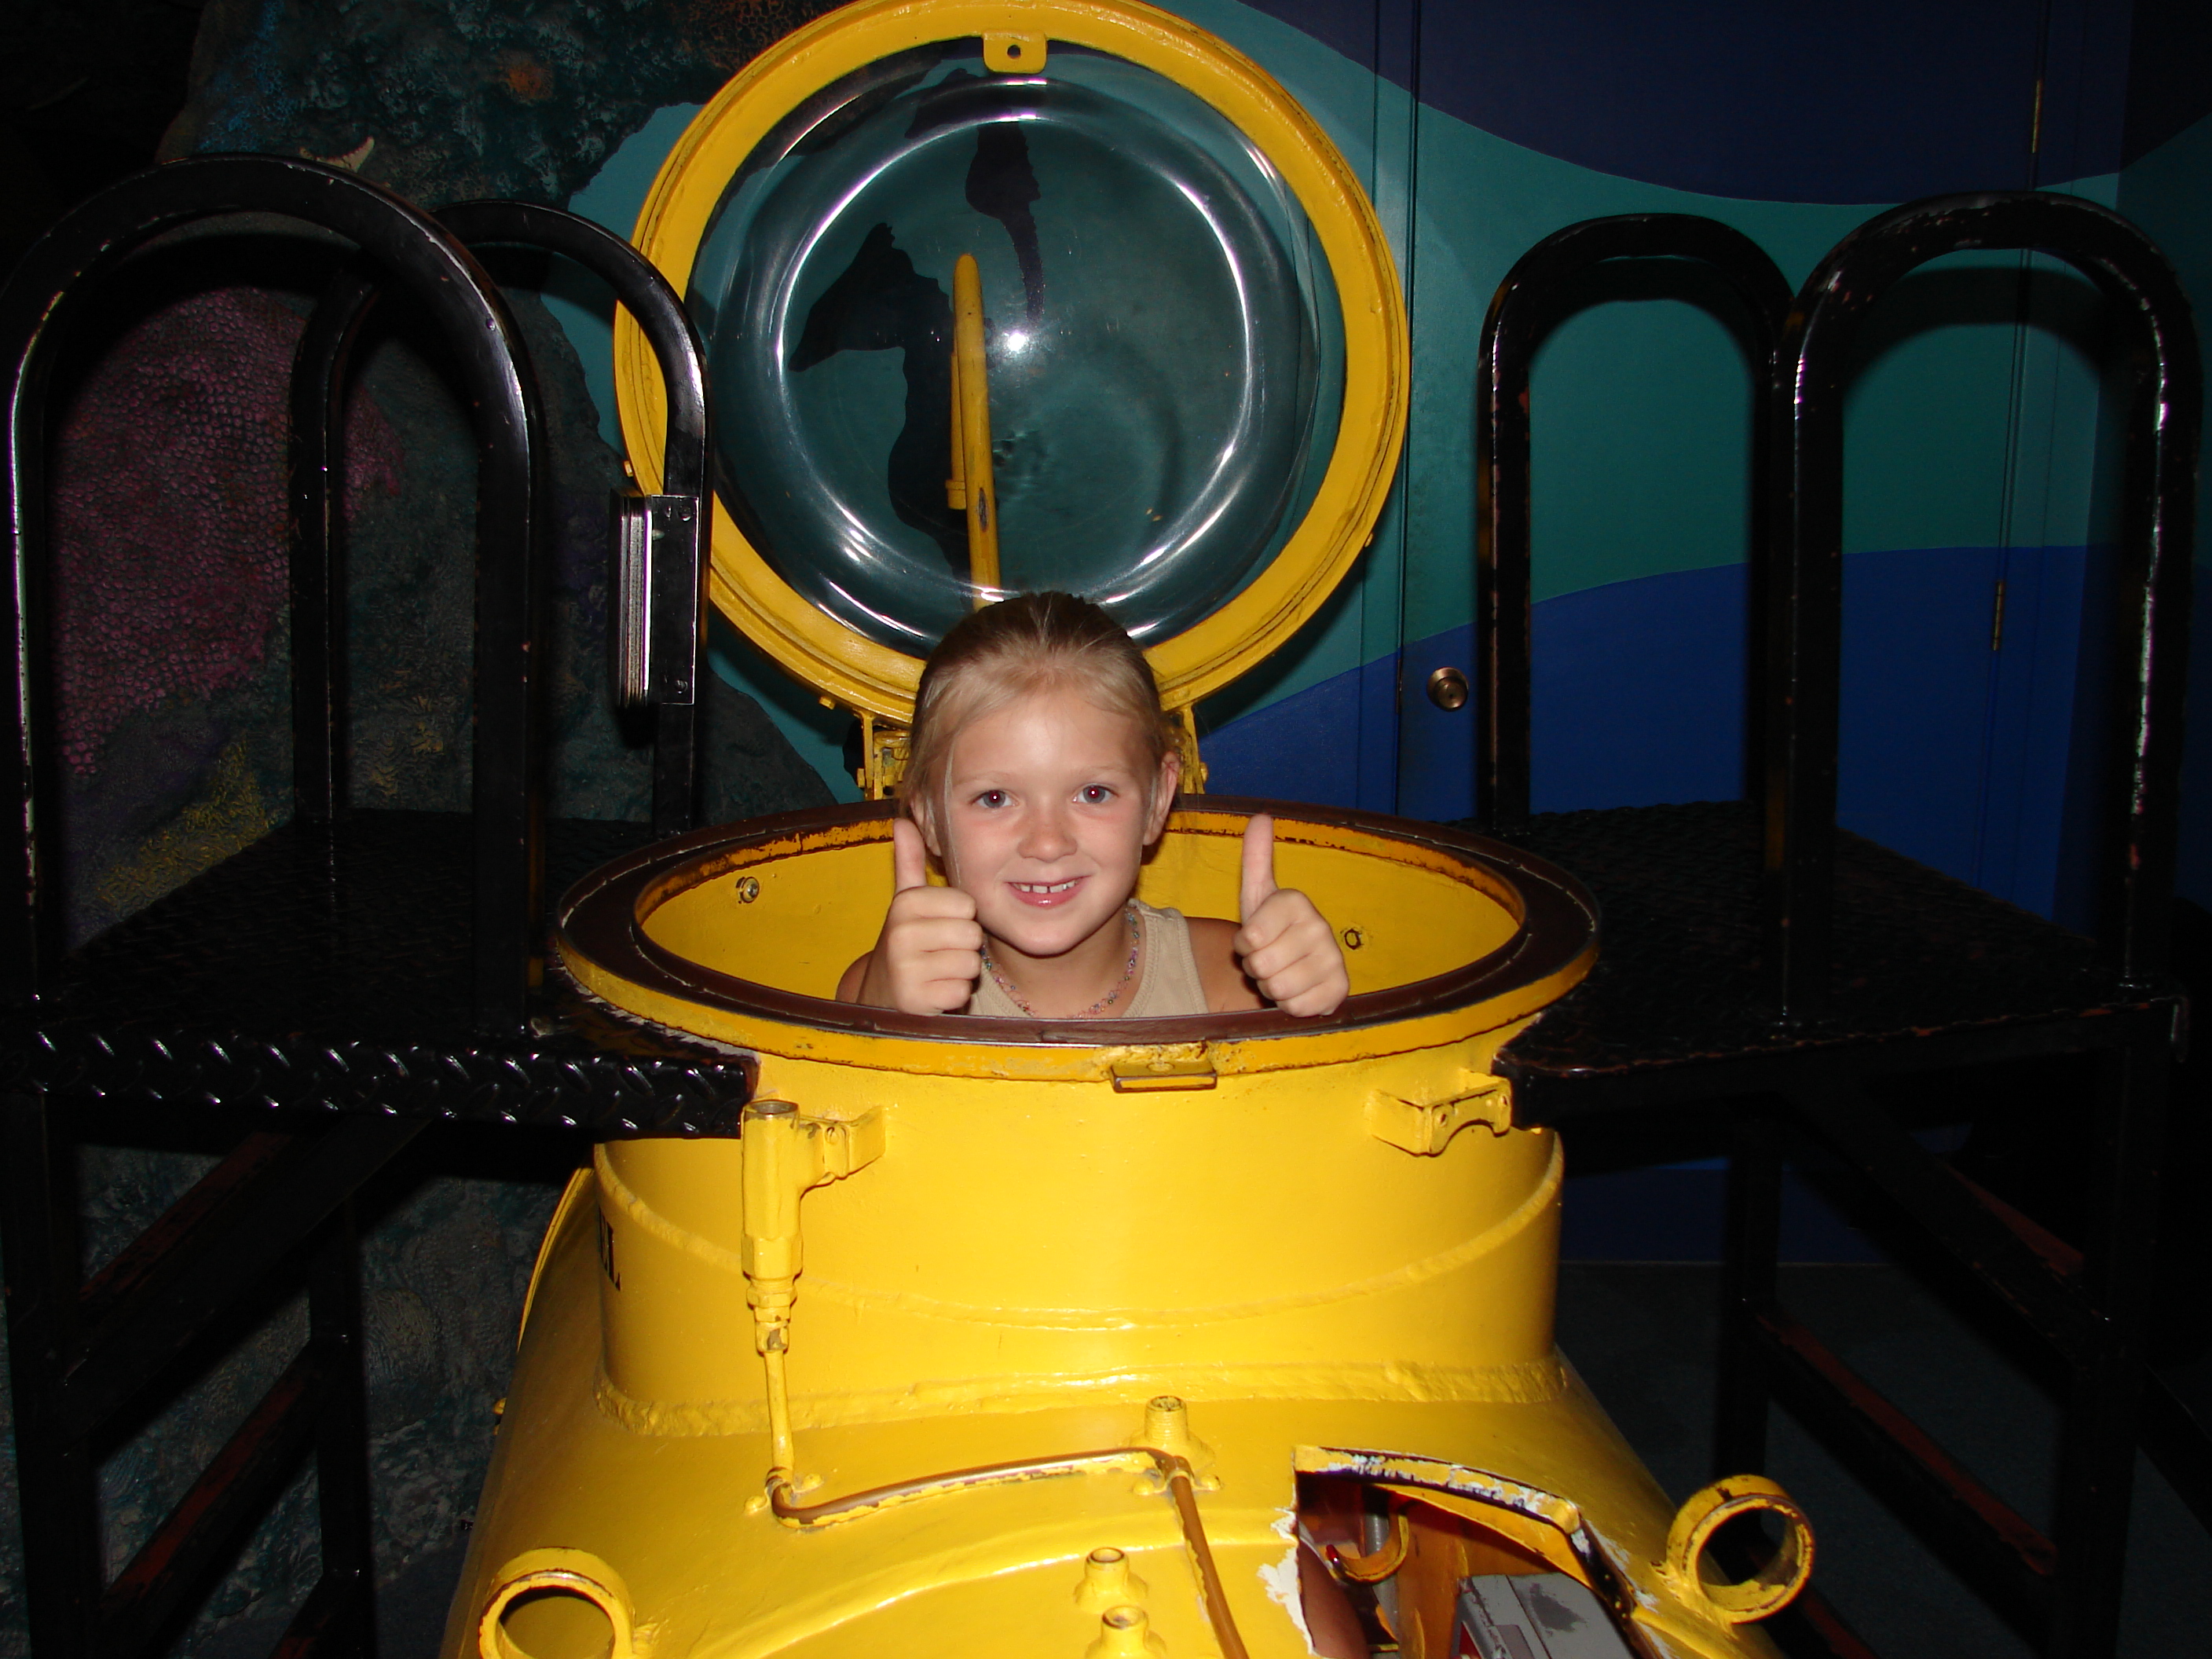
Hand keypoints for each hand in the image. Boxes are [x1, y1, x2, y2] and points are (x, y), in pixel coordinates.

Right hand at [856, 818, 983, 1013]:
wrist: (881, 993)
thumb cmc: (906, 942)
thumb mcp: (906, 901)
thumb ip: (909, 861)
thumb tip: (902, 820)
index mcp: (906, 903)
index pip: (968, 905)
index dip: (960, 918)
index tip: (938, 925)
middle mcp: (901, 934)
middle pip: (972, 934)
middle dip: (963, 946)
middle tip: (939, 951)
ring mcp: (906, 969)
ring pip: (970, 965)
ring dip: (959, 971)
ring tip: (935, 969)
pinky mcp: (915, 1001)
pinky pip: (961, 992)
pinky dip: (952, 995)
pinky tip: (933, 990)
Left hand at [1235, 814, 1348, 1016]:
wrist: (1297, 965)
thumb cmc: (1271, 929)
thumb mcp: (1258, 895)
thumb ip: (1256, 858)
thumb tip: (1261, 816)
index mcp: (1297, 902)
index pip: (1250, 937)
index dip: (1243, 945)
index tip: (1253, 939)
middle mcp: (1321, 927)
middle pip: (1261, 965)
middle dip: (1256, 968)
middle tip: (1267, 959)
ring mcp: (1334, 959)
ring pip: (1278, 988)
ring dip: (1271, 987)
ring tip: (1280, 972)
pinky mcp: (1340, 990)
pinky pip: (1297, 1007)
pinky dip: (1290, 1005)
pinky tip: (1297, 989)